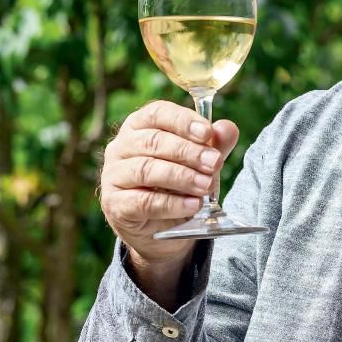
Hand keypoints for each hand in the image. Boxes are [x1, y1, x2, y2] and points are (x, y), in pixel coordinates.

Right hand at [100, 100, 239, 279]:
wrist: (161, 229)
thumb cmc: (178, 184)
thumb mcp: (200, 162)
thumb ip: (215, 144)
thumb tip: (227, 128)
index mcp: (139, 126)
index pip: (157, 113)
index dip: (183, 121)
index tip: (207, 132)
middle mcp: (121, 147)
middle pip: (153, 141)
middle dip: (188, 152)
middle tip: (214, 163)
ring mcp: (114, 175)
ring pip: (146, 169)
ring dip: (181, 177)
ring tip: (206, 185)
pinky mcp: (115, 204)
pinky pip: (143, 201)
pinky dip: (171, 204)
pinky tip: (193, 205)